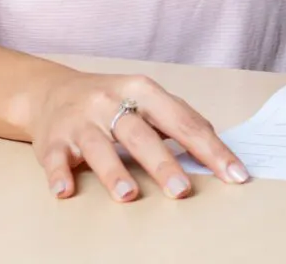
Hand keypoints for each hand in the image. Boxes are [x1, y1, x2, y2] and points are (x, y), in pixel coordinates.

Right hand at [28, 70, 248, 200]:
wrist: (51, 92)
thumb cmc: (110, 100)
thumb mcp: (145, 98)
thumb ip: (177, 117)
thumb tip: (214, 141)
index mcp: (142, 91)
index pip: (183, 122)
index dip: (209, 149)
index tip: (233, 173)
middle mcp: (110, 103)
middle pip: (140, 135)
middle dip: (163, 163)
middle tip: (182, 190)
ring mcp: (80, 122)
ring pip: (98, 146)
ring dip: (113, 171)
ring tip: (128, 195)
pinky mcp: (52, 140)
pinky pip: (55, 159)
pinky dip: (59, 175)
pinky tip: (65, 190)